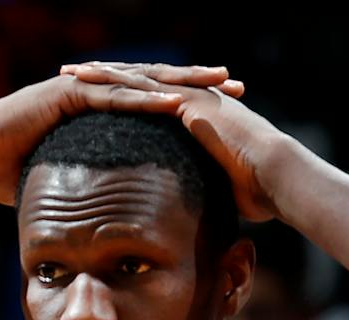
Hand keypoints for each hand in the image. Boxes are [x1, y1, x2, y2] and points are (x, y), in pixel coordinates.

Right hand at [0, 70, 236, 204]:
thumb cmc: (14, 171)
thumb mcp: (69, 181)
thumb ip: (95, 188)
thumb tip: (114, 219)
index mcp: (104, 108)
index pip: (156, 102)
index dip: (192, 104)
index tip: (228, 110)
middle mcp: (98, 91)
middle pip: (158, 84)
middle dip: (198, 84)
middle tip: (236, 85)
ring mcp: (84, 87)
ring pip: (142, 81)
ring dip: (181, 83)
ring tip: (216, 83)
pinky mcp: (68, 93)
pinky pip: (114, 96)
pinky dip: (144, 98)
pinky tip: (174, 101)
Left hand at [64, 62, 289, 219]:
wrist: (278, 178)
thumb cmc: (260, 192)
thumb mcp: (223, 189)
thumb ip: (205, 193)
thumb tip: (197, 219)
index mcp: (201, 116)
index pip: (155, 102)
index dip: (127, 100)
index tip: (98, 101)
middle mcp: (195, 99)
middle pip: (141, 82)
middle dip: (107, 79)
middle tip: (73, 75)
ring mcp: (192, 96)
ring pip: (137, 77)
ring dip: (101, 73)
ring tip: (69, 72)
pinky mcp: (189, 101)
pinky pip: (143, 86)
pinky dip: (113, 81)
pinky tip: (88, 79)